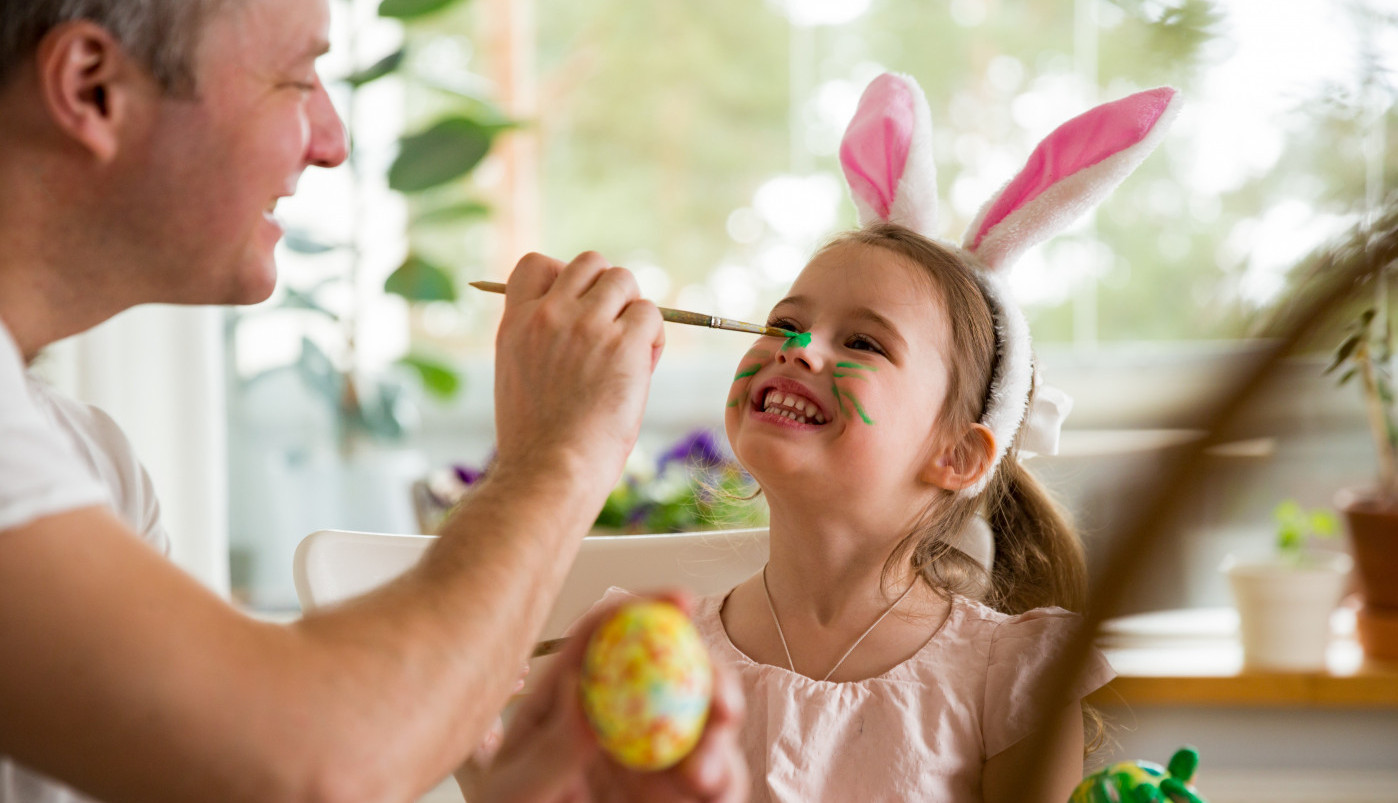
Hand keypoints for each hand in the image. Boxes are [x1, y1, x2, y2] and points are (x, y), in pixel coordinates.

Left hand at [470, 594, 747, 802]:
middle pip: (679, 672)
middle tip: (721, 706)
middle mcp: (623, 717)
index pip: (610, 636)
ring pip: (708, 727)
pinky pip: (720, 778)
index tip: (682, 601)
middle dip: (713, 678)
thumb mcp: (514, 788)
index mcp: (574, 698)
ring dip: (719, 742)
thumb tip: (580, 685)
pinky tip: (709, 789)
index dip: (648, 607)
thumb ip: (547, 745)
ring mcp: (655, 754)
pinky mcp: (678, 792)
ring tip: (702, 776)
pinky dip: (725, 778)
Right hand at [491, 252, 664, 497]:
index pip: (536, 264)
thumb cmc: (538, 442)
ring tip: (630, 352)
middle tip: (612, 332)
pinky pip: (652, 315)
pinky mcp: (624, 343)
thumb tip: (581, 324)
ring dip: (634, 310)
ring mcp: (587, 325)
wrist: (550, 470)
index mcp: (516, 323)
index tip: (576, 308)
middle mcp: (549, 315)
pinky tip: (643, 368)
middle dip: (608, 290)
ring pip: (624, 280)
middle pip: (590, 263)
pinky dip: (654, 337)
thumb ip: (540, 342)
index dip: (564, 277)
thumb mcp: (518, 377)